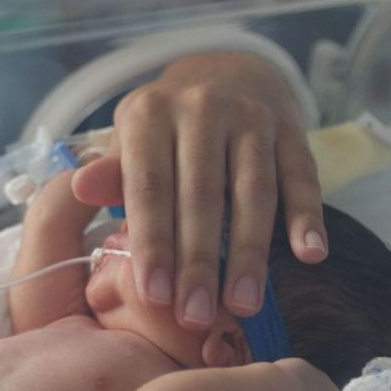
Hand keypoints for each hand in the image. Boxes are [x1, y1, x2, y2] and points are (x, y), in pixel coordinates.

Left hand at [72, 53, 327, 328]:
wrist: (222, 73)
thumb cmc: (163, 129)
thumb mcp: (129, 141)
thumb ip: (112, 172)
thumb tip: (79, 189)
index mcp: (149, 115)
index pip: (149, 187)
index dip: (152, 243)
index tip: (153, 295)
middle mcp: (201, 109)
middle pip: (202, 196)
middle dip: (198, 261)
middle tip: (195, 316)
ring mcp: (251, 117)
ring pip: (254, 191)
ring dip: (250, 253)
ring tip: (243, 305)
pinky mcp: (292, 128)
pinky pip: (302, 175)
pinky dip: (307, 215)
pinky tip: (311, 254)